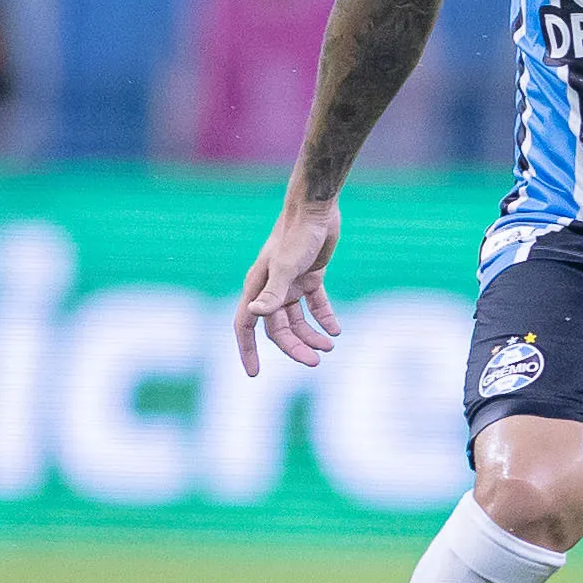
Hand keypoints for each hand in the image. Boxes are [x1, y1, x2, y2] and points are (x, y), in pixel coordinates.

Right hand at [234, 199, 343, 374]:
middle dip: (295, 348)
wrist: (317, 209)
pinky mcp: (311, 277)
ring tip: (330, 347)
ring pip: (298, 320)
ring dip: (311, 335)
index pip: (246, 325)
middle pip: (279, 329)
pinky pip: (316, 305)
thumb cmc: (297, 235)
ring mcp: (291, 283)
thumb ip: (272, 292)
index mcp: (258, 287)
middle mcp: (272, 288)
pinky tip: (336, 330)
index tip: (254, 373)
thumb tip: (254, 314)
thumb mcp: (285, 266)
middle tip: (315, 363)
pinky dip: (325, 318)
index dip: (248, 350)